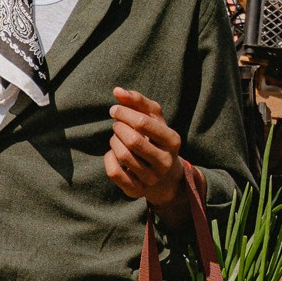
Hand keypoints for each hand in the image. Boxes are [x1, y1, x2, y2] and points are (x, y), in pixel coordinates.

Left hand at [105, 87, 186, 211]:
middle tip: (116, 124)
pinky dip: (109, 158)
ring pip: (123, 156)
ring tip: (116, 137)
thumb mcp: (154, 118)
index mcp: (173, 141)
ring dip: (113, 141)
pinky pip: (114, 172)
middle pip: (132, 140)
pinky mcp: (136, 190)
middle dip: (118, 128)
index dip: (124, 113)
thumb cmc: (156, 139)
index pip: (144, 123)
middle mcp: (165, 162)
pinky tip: (113, 153)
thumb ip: (138, 101)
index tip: (114, 110)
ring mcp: (151, 179)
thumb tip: (117, 90)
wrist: (165, 178)